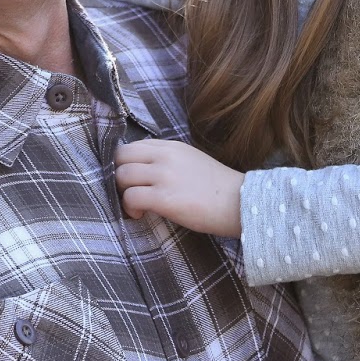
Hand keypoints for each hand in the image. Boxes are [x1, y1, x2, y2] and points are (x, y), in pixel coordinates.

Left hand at [116, 139, 243, 237]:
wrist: (240, 203)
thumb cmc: (218, 188)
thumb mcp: (192, 161)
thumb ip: (168, 161)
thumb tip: (144, 171)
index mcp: (172, 146)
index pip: (133, 145)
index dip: (127, 164)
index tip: (135, 180)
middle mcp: (165, 156)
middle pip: (121, 157)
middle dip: (120, 176)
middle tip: (131, 192)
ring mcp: (164, 176)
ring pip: (122, 176)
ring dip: (123, 193)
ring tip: (137, 206)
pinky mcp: (164, 198)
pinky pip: (130, 197)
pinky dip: (129, 208)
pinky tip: (140, 215)